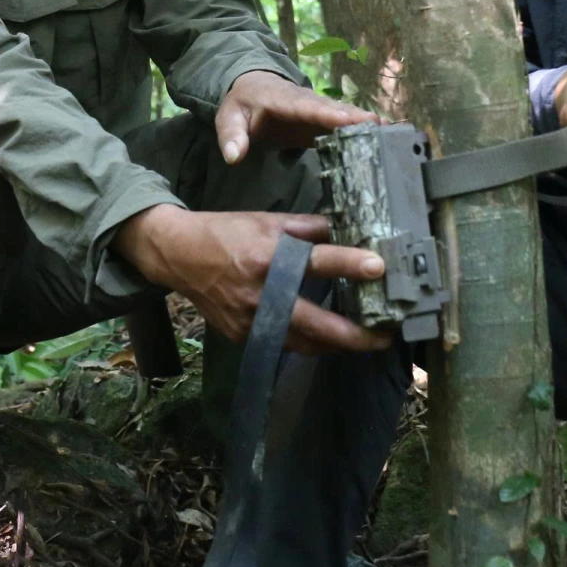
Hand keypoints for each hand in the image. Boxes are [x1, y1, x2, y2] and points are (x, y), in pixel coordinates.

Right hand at [112, 204, 392, 354]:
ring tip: (363, 342)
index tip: (380, 268)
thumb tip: (343, 231)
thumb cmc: (226, 233)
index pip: (319, 262)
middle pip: (319, 325)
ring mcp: (252, 322)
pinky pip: (284, 345)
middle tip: (386, 337)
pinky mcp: (243, 336)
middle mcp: (263, 295)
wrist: (179, 255)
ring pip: (305, 345)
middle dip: (357, 336)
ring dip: (336, 346)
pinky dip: (308, 344)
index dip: (352, 264)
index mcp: (270, 259)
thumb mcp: (266, 220)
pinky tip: (326, 340)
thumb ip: (306, 228)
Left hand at [217, 69, 376, 164]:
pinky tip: (389, 138)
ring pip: (346, 116)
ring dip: (368, 124)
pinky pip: (347, 125)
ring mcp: (319, 111)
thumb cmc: (243, 104)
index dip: (328, 113)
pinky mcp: (326, 121)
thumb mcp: (228, 117)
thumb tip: (234, 156)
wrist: (253, 88)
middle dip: (358, 118)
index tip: (348, 120)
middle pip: (335, 110)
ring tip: (394, 132)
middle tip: (383, 127)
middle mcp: (308, 102)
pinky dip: (367, 131)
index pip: (306, 107)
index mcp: (284, 100)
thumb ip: (231, 136)